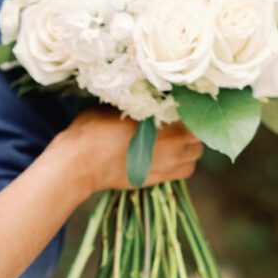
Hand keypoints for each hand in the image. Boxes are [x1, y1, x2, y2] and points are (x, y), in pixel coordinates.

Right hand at [59, 108, 203, 194]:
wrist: (79, 163)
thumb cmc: (94, 130)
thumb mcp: (119, 106)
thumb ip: (143, 104)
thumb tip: (153, 97)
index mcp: (168, 124)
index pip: (196, 115)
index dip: (189, 109)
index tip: (177, 105)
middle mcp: (174, 146)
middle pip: (198, 137)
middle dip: (191, 129)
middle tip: (175, 122)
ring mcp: (167, 166)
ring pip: (194, 155)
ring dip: (188, 147)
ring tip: (172, 141)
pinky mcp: (156, 180)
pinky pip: (183, 171)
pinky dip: (180, 163)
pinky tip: (165, 156)